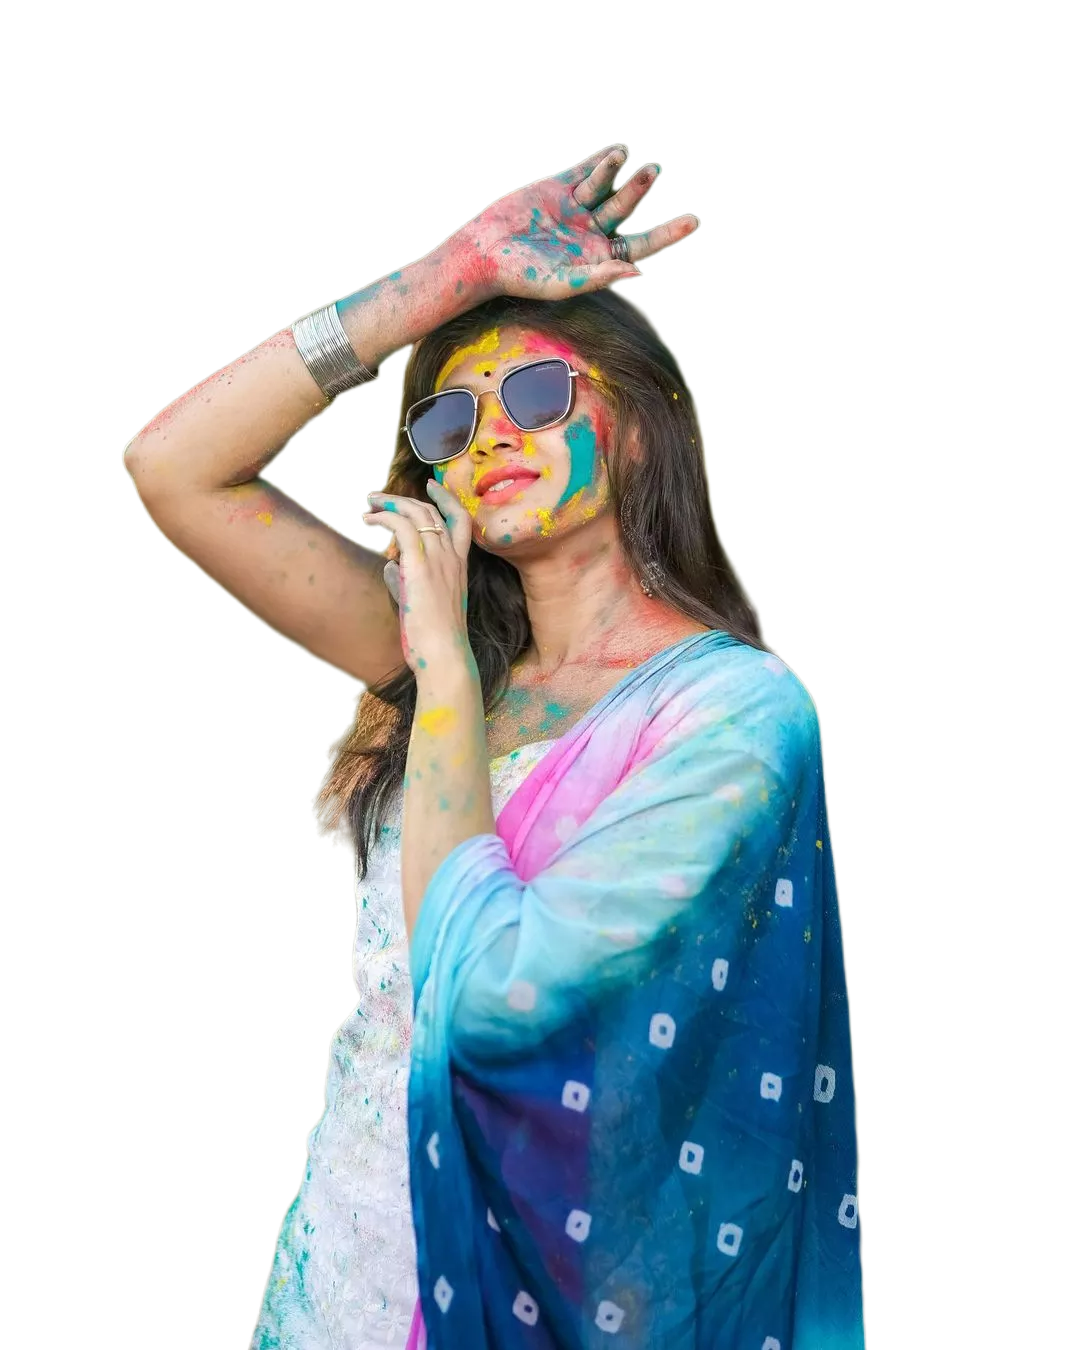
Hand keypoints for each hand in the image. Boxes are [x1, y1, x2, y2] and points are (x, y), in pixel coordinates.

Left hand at [361, 481, 473, 676]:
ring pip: (416, 514)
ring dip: (389, 504)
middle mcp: (452, 557)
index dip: (446, 499)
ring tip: (369, 506)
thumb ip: (406, 580)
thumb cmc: (435, 638)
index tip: (431, 486)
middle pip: (431, 512)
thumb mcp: (423, 603)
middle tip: (378, 498)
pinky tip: (371, 522)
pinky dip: (385, 518)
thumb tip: (389, 567)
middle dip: (403, 499)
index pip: (460, 521)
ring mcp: (438, 559)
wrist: (444, 654)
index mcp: (460, 566)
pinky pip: (402, 527)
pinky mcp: (419, 566)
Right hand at [448, 143, 699, 300]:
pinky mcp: (556, 187)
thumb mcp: (563, 282)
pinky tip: (617, 152)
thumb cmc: (523, 276)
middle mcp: (591, 232)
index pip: (641, 244)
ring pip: (606, 186)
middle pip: (627, 209)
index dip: (668, 233)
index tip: (693, 221)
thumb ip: (600, 277)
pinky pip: (584, 170)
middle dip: (640, 190)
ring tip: (626, 157)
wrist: (484, 253)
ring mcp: (575, 208)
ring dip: (617, 171)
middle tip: (653, 171)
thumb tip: (639, 271)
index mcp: (599, 258)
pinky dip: (601, 160)